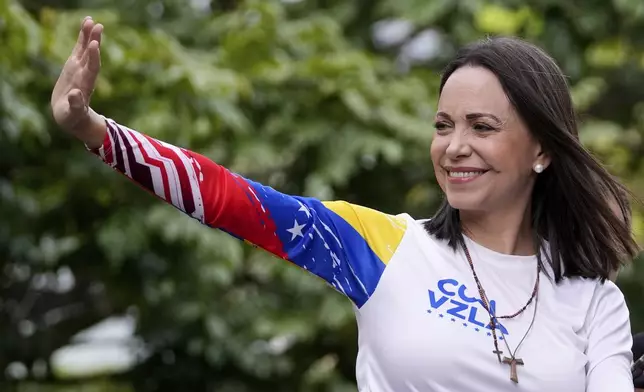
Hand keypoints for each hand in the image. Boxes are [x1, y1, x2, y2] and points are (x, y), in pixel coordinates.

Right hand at [51, 17, 104, 146]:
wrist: (72, 116)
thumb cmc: (73, 118)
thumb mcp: (73, 114)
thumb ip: (76, 105)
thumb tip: (75, 95)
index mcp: (85, 85)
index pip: (92, 69)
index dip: (93, 57)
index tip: (94, 45)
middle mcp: (85, 74)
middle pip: (91, 56)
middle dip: (94, 41)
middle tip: (98, 26)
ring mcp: (80, 68)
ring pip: (85, 49)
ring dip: (88, 35)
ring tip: (91, 20)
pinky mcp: (74, 66)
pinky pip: (78, 49)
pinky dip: (82, 38)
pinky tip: (85, 25)